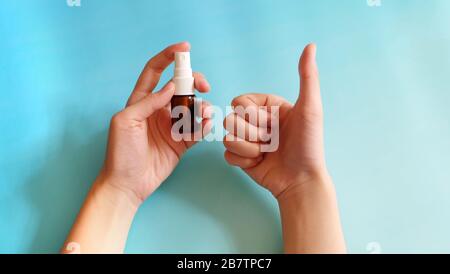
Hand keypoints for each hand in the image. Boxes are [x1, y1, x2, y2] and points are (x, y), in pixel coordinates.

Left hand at [101, 42, 210, 205]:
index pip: (155, 71)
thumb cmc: (120, 152)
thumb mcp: (126, 121)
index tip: (185, 48)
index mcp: (142, 101)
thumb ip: (149, 102)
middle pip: (181, 87)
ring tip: (204, 115)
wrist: (128, 183)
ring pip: (193, 107)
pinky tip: (205, 127)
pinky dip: (205, 125)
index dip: (169, 57)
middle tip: (204, 86)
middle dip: (195, 82)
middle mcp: (159, 110)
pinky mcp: (181, 142)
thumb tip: (171, 87)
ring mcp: (171, 126)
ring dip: (203, 107)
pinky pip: (197, 129)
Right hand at [223, 44, 327, 197]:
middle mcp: (255, 121)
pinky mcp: (241, 158)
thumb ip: (307, 77)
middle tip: (271, 141)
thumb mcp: (310, 109)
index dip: (252, 116)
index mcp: (267, 107)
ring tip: (266, 153)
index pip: (239, 101)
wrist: (301, 180)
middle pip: (229, 119)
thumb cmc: (308, 145)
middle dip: (251, 134)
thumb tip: (310, 46)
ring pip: (226, 138)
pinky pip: (227, 155)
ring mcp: (247, 140)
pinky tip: (259, 163)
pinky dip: (243, 161)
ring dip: (248, 149)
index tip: (273, 124)